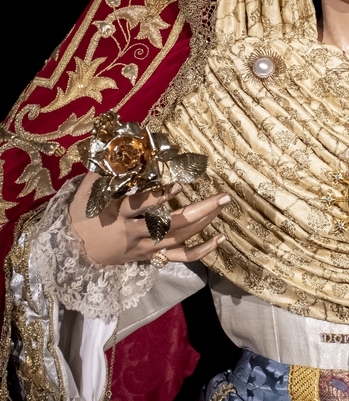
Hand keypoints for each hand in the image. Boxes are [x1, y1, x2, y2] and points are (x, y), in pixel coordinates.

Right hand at [69, 172, 229, 266]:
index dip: (161, 196)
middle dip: (199, 211)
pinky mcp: (149, 257)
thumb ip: (106, 169)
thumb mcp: (89, 190)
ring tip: (222, 205)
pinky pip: (179, 257)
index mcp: (117, 214)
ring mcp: (144, 248)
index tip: (179, 185)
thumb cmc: (82, 214)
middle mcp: (133, 234)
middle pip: (170, 225)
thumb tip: (122, 143)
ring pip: (178, 238)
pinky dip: (200, 251)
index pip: (142, 206)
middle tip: (223, 197)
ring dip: (203, 223)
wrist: (73, 249)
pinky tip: (219, 240)